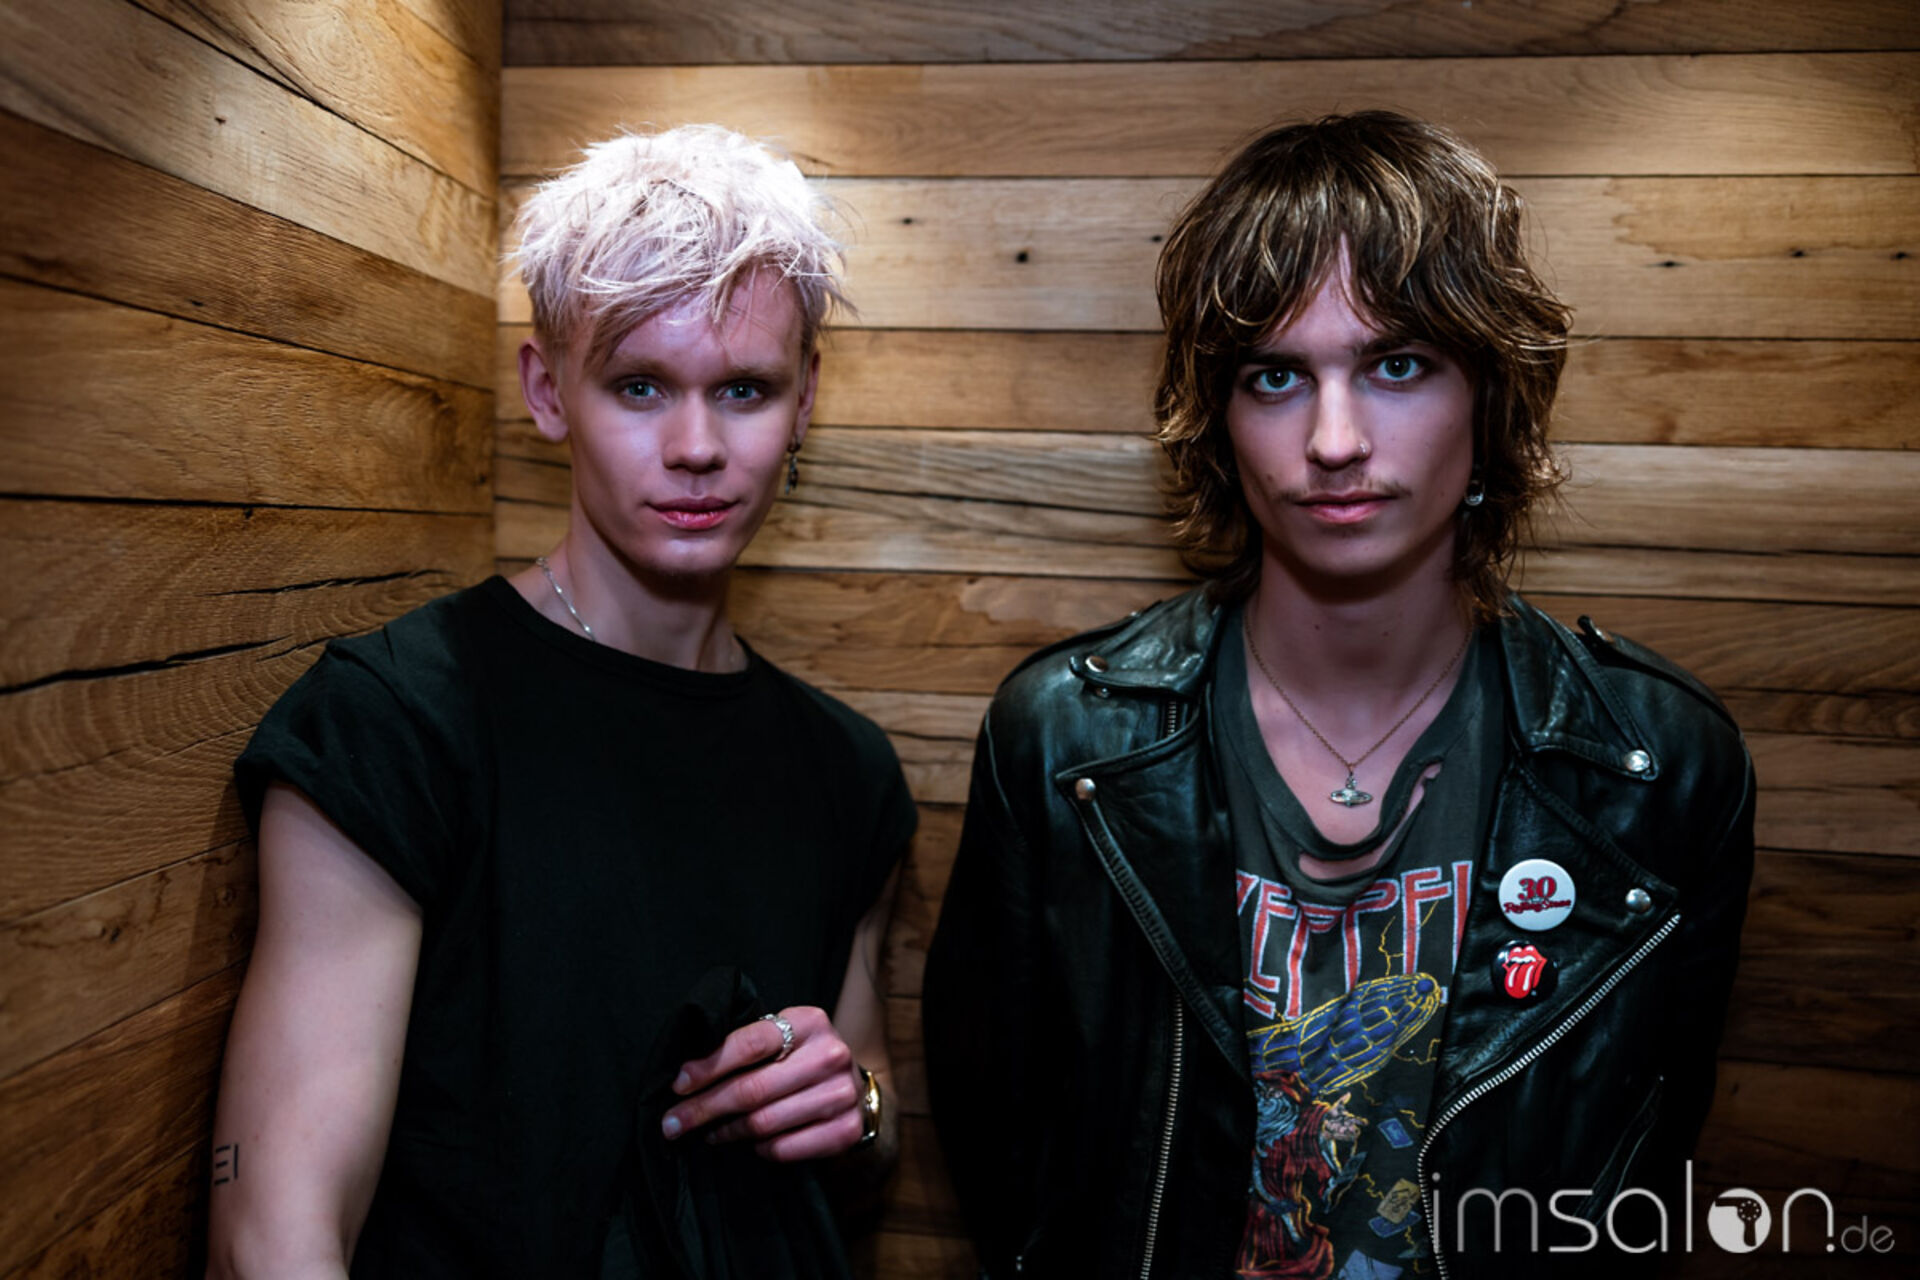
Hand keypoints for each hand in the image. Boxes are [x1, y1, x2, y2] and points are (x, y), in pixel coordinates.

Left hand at [660, 1006, 867, 1161]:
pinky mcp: (846, 1130)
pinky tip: (749, 1144)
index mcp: (809, 1022)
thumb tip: (686, 1075)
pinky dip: (759, 1149)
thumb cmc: (801, 1061)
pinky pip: (784, 1148)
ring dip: (727, 1132)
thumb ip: (746, 1047)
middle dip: (705, 1108)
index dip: (709, 1066)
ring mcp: (842, 1094)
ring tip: (710, 1133)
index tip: (678, 1085)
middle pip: (752, 1089)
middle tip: (673, 1124)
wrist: (855, 1090)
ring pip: (764, 1122)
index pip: (751, 1043)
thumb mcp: (782, 1038)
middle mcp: (830, 1055)